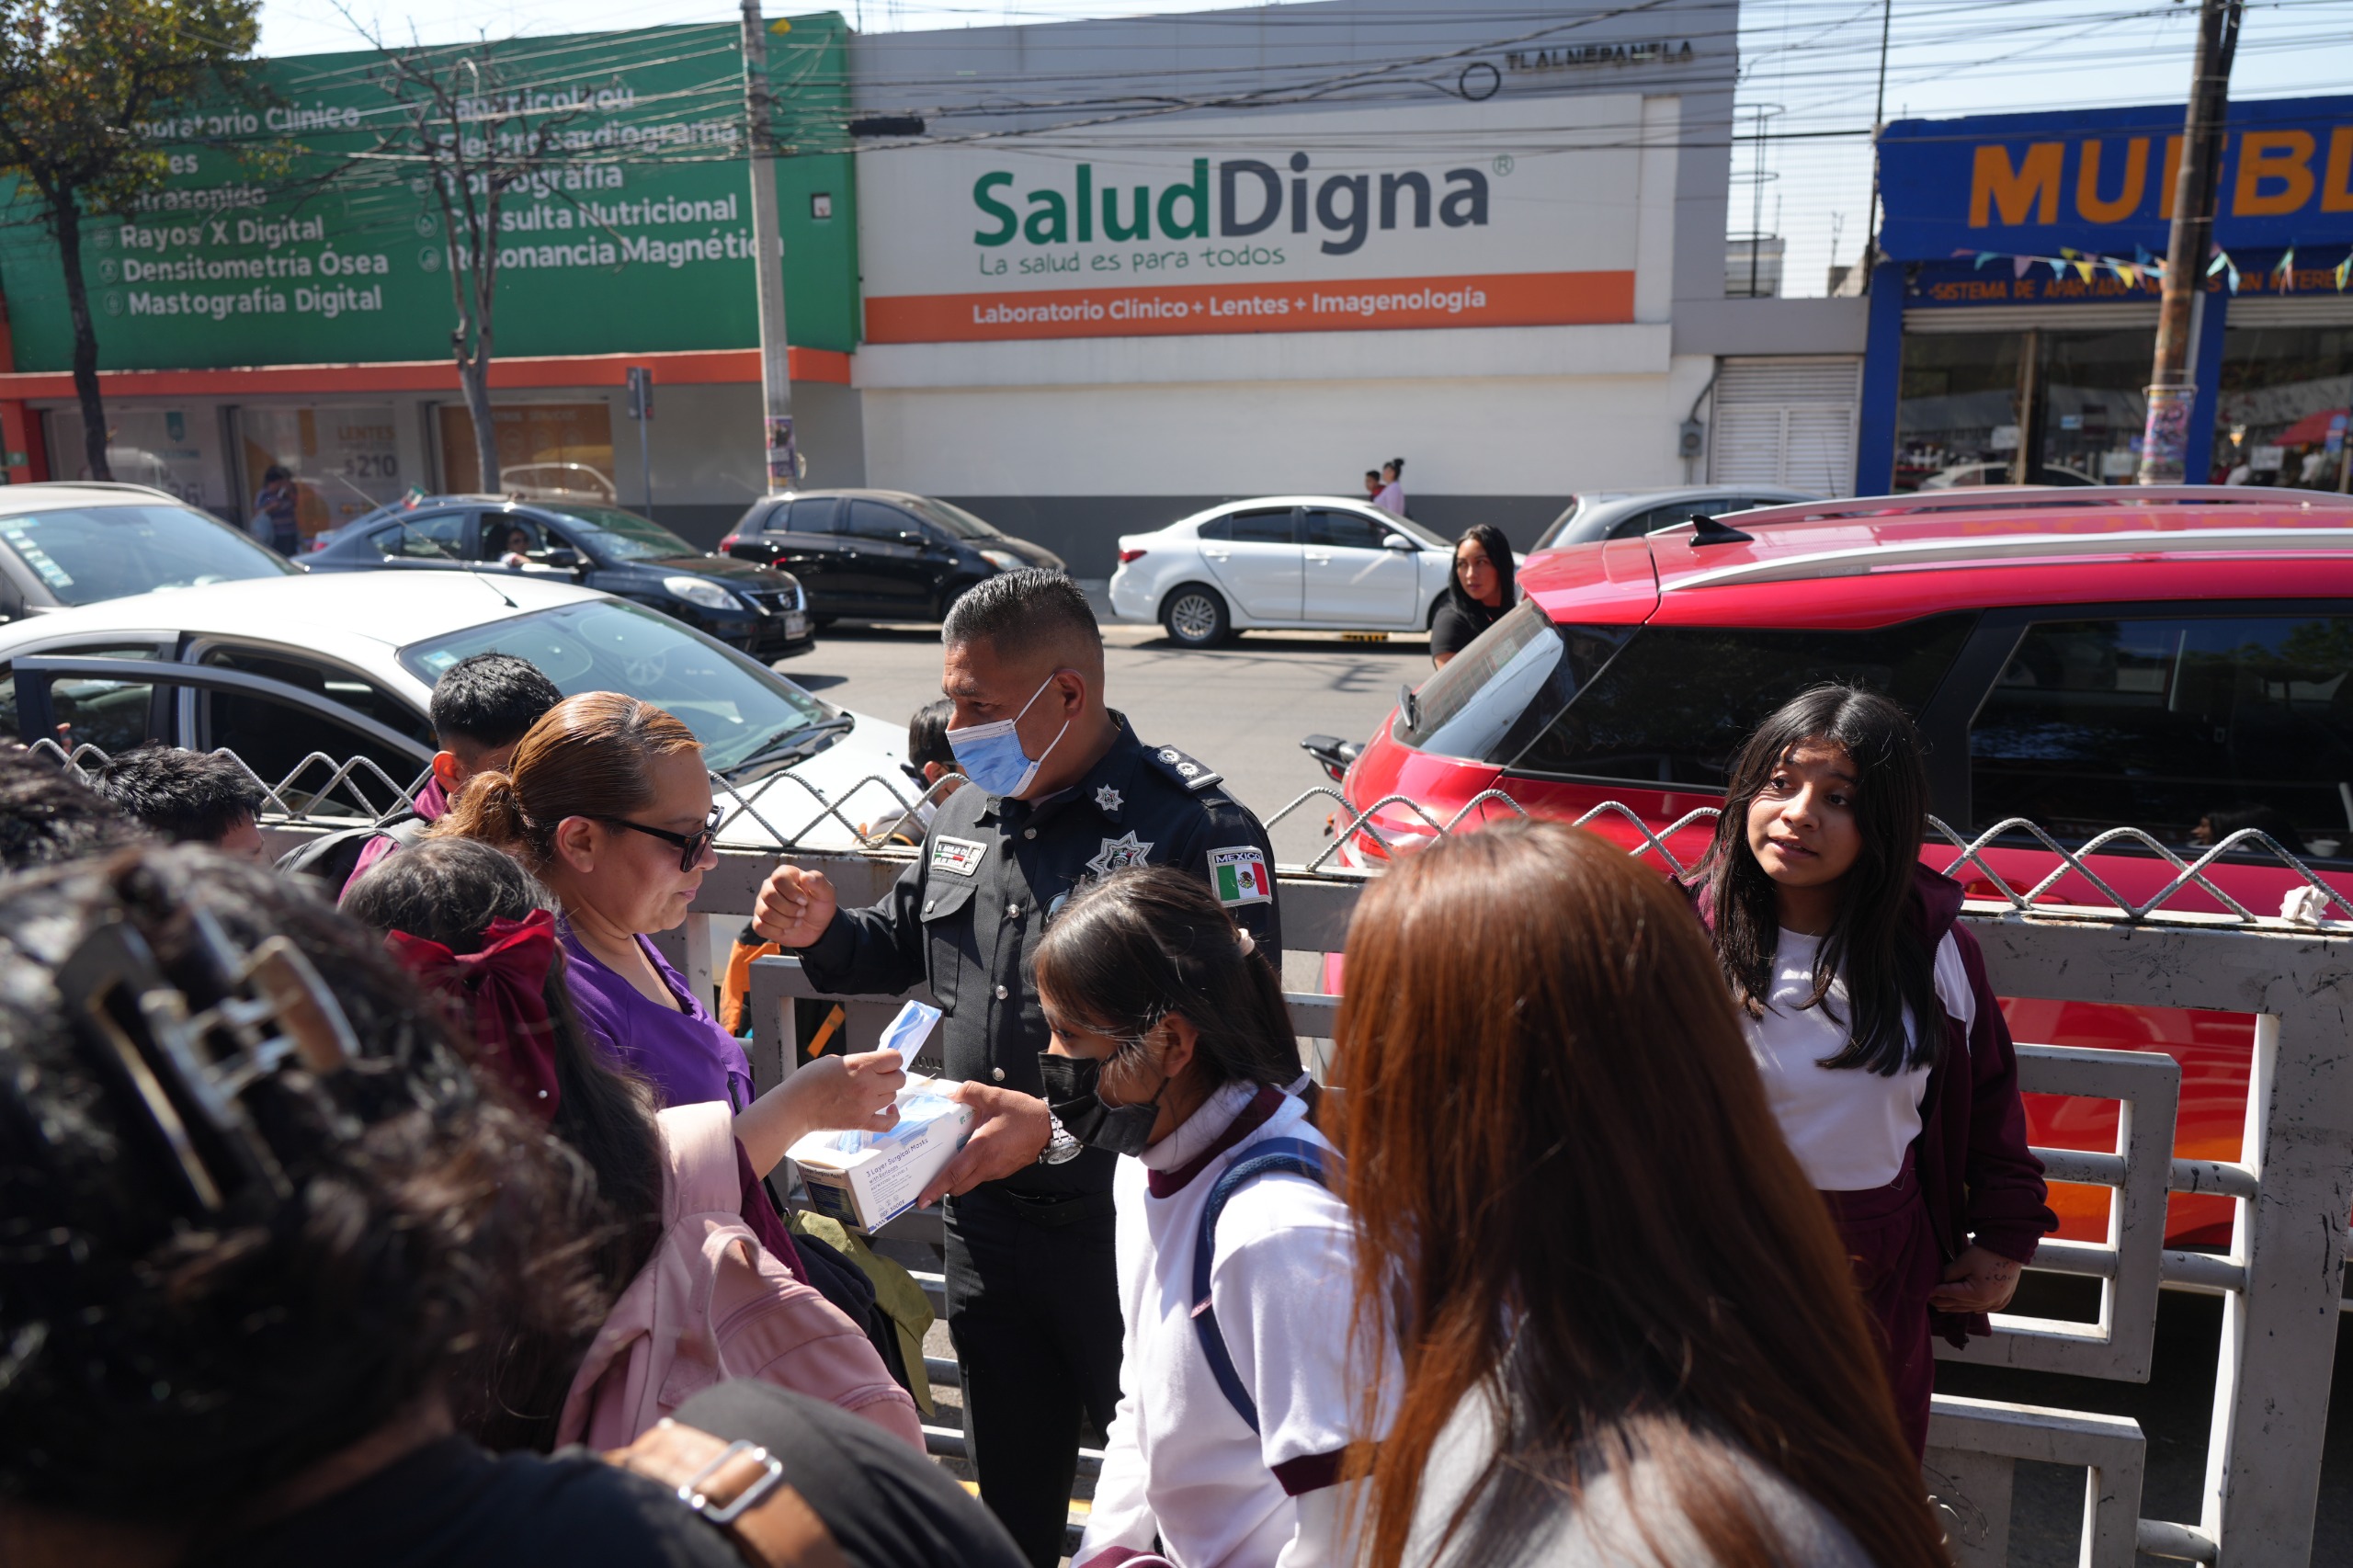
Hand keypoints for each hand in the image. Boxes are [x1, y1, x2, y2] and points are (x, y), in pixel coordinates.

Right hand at [754, 863, 837, 947]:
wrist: (817, 928)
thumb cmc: (819, 905)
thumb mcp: (826, 893)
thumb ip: (819, 882)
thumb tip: (806, 877)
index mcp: (785, 875)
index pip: (779, 878)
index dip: (792, 892)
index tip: (804, 901)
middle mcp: (769, 887)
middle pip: (769, 895)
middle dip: (790, 908)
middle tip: (802, 912)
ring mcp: (762, 904)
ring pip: (765, 912)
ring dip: (786, 921)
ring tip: (797, 921)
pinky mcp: (760, 921)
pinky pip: (760, 927)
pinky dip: (777, 931)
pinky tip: (786, 928)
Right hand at [795, 1048, 906, 1133]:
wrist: (796, 1106)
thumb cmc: (809, 1081)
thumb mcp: (834, 1060)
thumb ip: (857, 1062)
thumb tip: (871, 1067)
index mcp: (860, 1065)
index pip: (895, 1058)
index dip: (892, 1059)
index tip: (886, 1062)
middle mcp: (867, 1085)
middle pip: (899, 1079)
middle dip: (892, 1076)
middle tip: (880, 1077)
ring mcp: (866, 1105)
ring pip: (893, 1097)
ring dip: (885, 1093)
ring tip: (871, 1092)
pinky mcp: (861, 1122)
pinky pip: (888, 1123)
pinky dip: (892, 1116)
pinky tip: (890, 1110)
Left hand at [917, 1082, 1052, 1205]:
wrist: (1050, 1127)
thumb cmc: (1024, 1114)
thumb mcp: (995, 1097)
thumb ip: (970, 1092)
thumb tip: (951, 1093)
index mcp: (981, 1149)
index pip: (953, 1175)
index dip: (936, 1188)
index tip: (922, 1199)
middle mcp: (988, 1165)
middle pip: (959, 1186)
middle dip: (943, 1187)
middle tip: (931, 1179)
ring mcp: (997, 1171)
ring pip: (971, 1182)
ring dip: (959, 1177)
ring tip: (951, 1161)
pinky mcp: (1004, 1171)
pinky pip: (982, 1176)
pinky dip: (973, 1171)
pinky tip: (972, 1155)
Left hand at [1928, 1245, 2023, 1314]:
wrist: (2011, 1247)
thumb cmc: (1986, 1252)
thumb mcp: (1964, 1262)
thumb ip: (1949, 1273)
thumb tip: (1938, 1281)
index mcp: (1978, 1294)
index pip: (1951, 1294)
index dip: (1937, 1293)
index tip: (1925, 1293)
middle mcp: (1989, 1302)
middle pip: (1961, 1305)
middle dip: (1944, 1303)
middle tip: (1930, 1301)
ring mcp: (1998, 1301)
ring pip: (1973, 1308)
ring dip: (1958, 1307)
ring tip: (1944, 1306)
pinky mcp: (2004, 1297)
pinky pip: (1989, 1308)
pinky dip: (1977, 1308)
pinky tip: (1970, 1309)